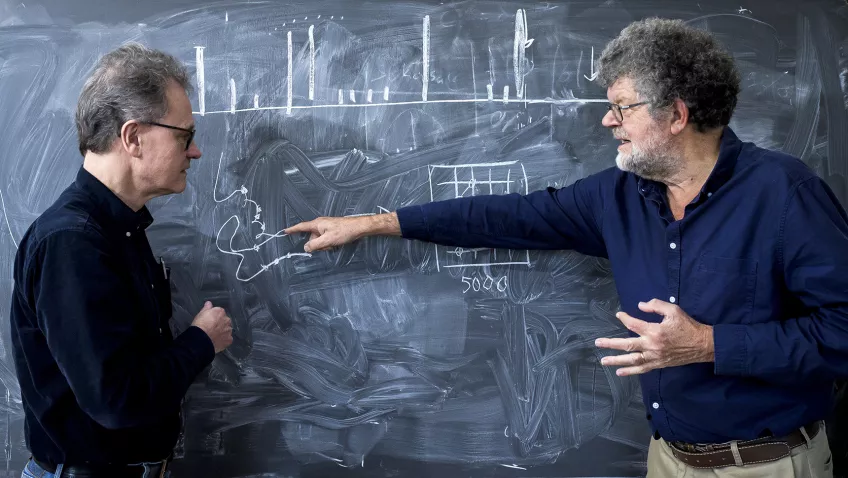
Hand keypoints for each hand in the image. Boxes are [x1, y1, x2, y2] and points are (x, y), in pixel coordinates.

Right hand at [191, 301, 232, 352]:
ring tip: (214, 336)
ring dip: (223, 332)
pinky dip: (224, 340)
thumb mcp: (201, 314)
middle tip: (212, 329)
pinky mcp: (229, 340)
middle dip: (220, 324)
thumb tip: (209, 303)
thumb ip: (207, 308)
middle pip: (225, 321)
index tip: (210, 321)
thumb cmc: (200, 325)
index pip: (220, 313)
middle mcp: (227, 320)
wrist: (202, 339)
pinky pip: (227, 339)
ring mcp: (229, 331)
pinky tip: (217, 341)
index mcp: (221, 312)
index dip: (214, 317)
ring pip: (227, 330)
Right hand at [284, 212, 399, 252]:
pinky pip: (325, 239)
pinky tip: (336, 244)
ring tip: (334, 244)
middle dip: (316, 244)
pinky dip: (328, 243)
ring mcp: (326, 227)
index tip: (284, 231)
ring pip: (319, 239)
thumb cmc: (344, 232)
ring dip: (324, 245)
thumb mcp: (327, 240)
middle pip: (311, 237)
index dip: (293, 230)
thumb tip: (305, 248)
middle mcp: (320, 224)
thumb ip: (315, 245)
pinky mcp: (332, 230)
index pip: (301, 227)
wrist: (359, 227)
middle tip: (326, 246)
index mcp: (317, 224)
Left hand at [594, 299, 713, 375]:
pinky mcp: (658, 364)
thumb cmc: (688, 326)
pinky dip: (630, 372)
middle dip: (610, 344)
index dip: (624, 318)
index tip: (619, 315)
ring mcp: (655, 357)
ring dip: (616, 361)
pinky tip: (619, 372)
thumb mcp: (674, 310)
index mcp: (655, 331)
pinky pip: (642, 369)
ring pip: (632, 360)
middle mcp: (652, 345)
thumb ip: (656, 305)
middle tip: (597, 343)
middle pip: (627, 345)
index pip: (633, 324)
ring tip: (603, 361)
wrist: (702, 344)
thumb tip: (640, 305)